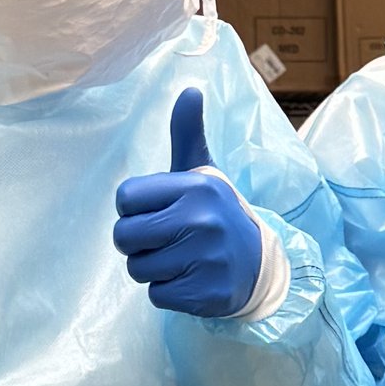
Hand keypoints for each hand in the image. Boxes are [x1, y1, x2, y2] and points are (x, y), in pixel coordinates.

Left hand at [114, 89, 269, 317]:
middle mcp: (201, 220)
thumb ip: (186, 134)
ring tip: (180, 260)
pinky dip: (168, 292)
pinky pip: (156, 296)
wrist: (260, 265)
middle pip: (124, 236)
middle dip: (137, 243)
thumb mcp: (203, 175)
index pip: (125, 198)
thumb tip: (189, 89)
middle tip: (165, 241)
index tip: (159, 212)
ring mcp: (206, 258)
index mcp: (195, 187)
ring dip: (152, 270)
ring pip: (138, 269)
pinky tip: (191, 279)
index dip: (134, 210)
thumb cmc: (217, 215)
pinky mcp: (207, 293)